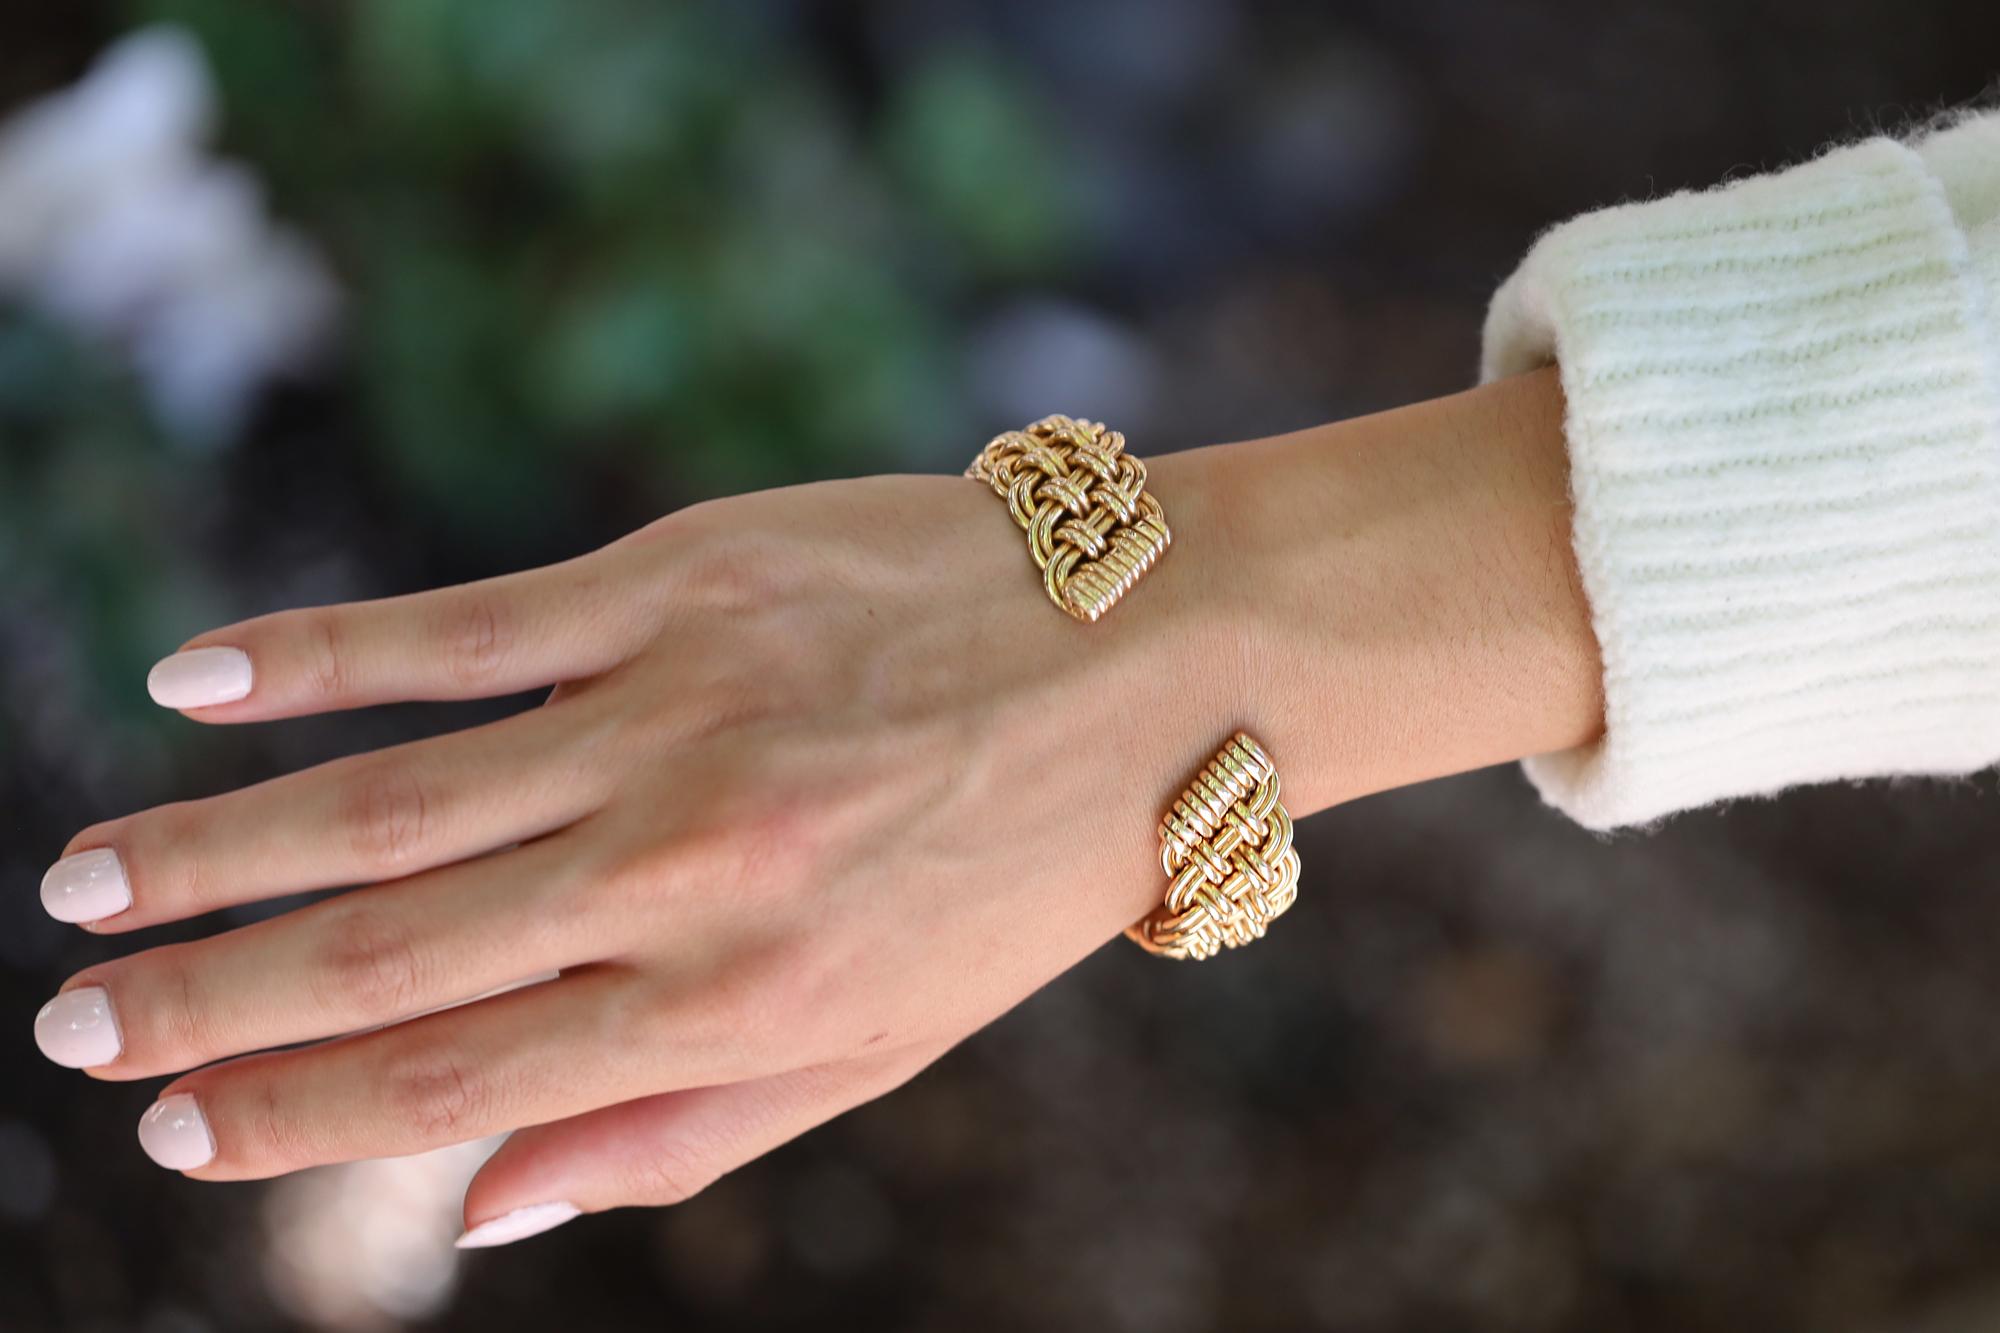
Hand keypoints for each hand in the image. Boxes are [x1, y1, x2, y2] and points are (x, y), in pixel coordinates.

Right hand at [35, 368, 1599, 1244]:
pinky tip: (193, 684)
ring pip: (389, 801)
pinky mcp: (682, 580)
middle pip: (390, 952)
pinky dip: (313, 659)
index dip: (297, 1118)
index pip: (462, 1082)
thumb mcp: (885, 1042)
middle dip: (209, 1002)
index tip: (179, 1131)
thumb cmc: (1016, 865)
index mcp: (744, 1000)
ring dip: (211, 852)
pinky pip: (462, 627)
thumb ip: (680, 1133)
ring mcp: (678, 712)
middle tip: (77, 1032)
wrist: (1161, 657)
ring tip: (84, 890)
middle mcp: (692, 868)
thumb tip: (472, 1213)